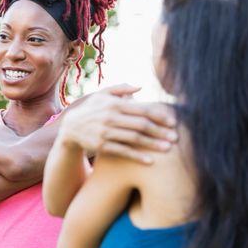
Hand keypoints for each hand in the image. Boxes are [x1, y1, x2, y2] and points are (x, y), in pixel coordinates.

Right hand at [58, 93, 177, 163]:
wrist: (70, 129)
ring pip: (134, 139)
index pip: (142, 109)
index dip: (159, 116)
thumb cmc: (91, 109)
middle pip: (141, 124)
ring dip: (153, 144)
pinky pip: (123, 152)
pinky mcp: (101, 146)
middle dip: (160, 131)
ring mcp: (105, 132)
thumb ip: (121, 88)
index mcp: (114, 104)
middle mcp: (109, 117)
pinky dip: (137, 156)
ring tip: (168, 149)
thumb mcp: (102, 94)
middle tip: (176, 138)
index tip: (173, 122)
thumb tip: (140, 86)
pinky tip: (150, 161)